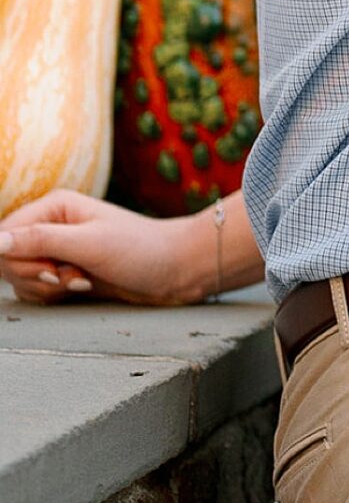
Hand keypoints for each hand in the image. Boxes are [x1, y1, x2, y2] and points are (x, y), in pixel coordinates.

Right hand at [0, 192, 200, 306]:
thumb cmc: (140, 250)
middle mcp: (51, 225)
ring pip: (21, 278)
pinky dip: (55, 295)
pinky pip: (37, 290)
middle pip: (9, 260)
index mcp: (53, 207)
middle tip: (69, 276)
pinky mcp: (65, 272)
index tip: (50, 270)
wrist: (177, 269)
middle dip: (36, 276)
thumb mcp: (88, 244)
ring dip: (48, 288)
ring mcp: (57, 250)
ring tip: (82, 281)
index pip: (4, 237)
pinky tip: (83, 288)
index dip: (19, 260)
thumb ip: (39, 242)